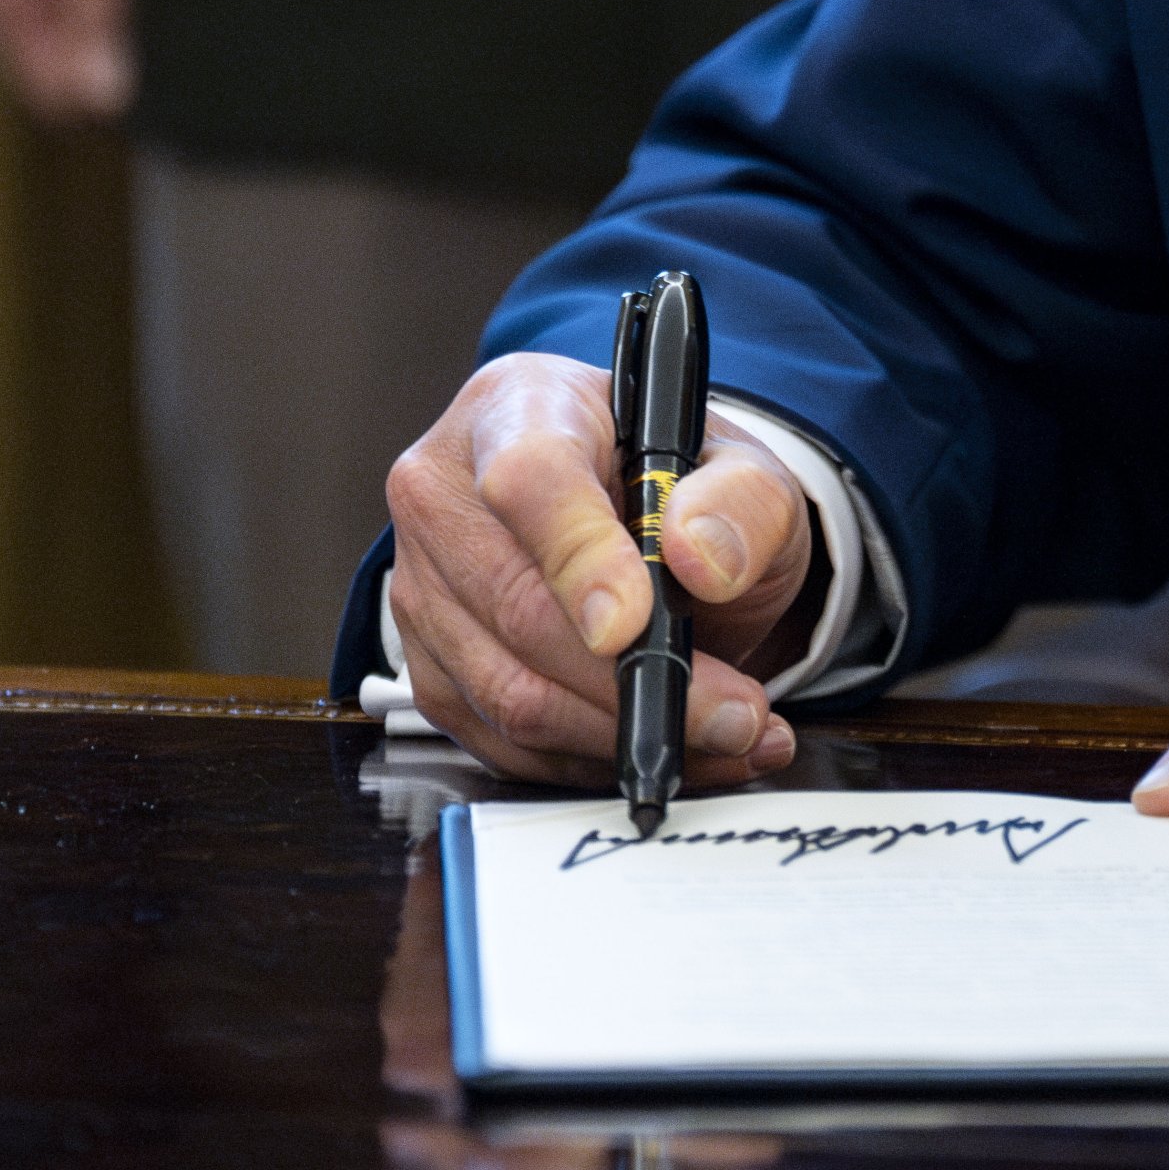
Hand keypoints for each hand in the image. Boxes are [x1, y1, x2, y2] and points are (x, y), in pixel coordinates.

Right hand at [383, 352, 816, 789]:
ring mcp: (423, 587)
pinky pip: (503, 741)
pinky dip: (595, 761)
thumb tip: (700, 558)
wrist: (647, 524)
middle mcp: (444, 493)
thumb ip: (742, 502)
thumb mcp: (745, 472)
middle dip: (633, 680)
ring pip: (508, 691)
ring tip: (728, 735)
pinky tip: (676, 750)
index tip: (635, 624)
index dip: (578, 558)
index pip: (529, 479)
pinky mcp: (429, 668)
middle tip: (736, 713)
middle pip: (515, 606)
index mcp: (519, 408)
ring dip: (625, 733)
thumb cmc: (680, 487)